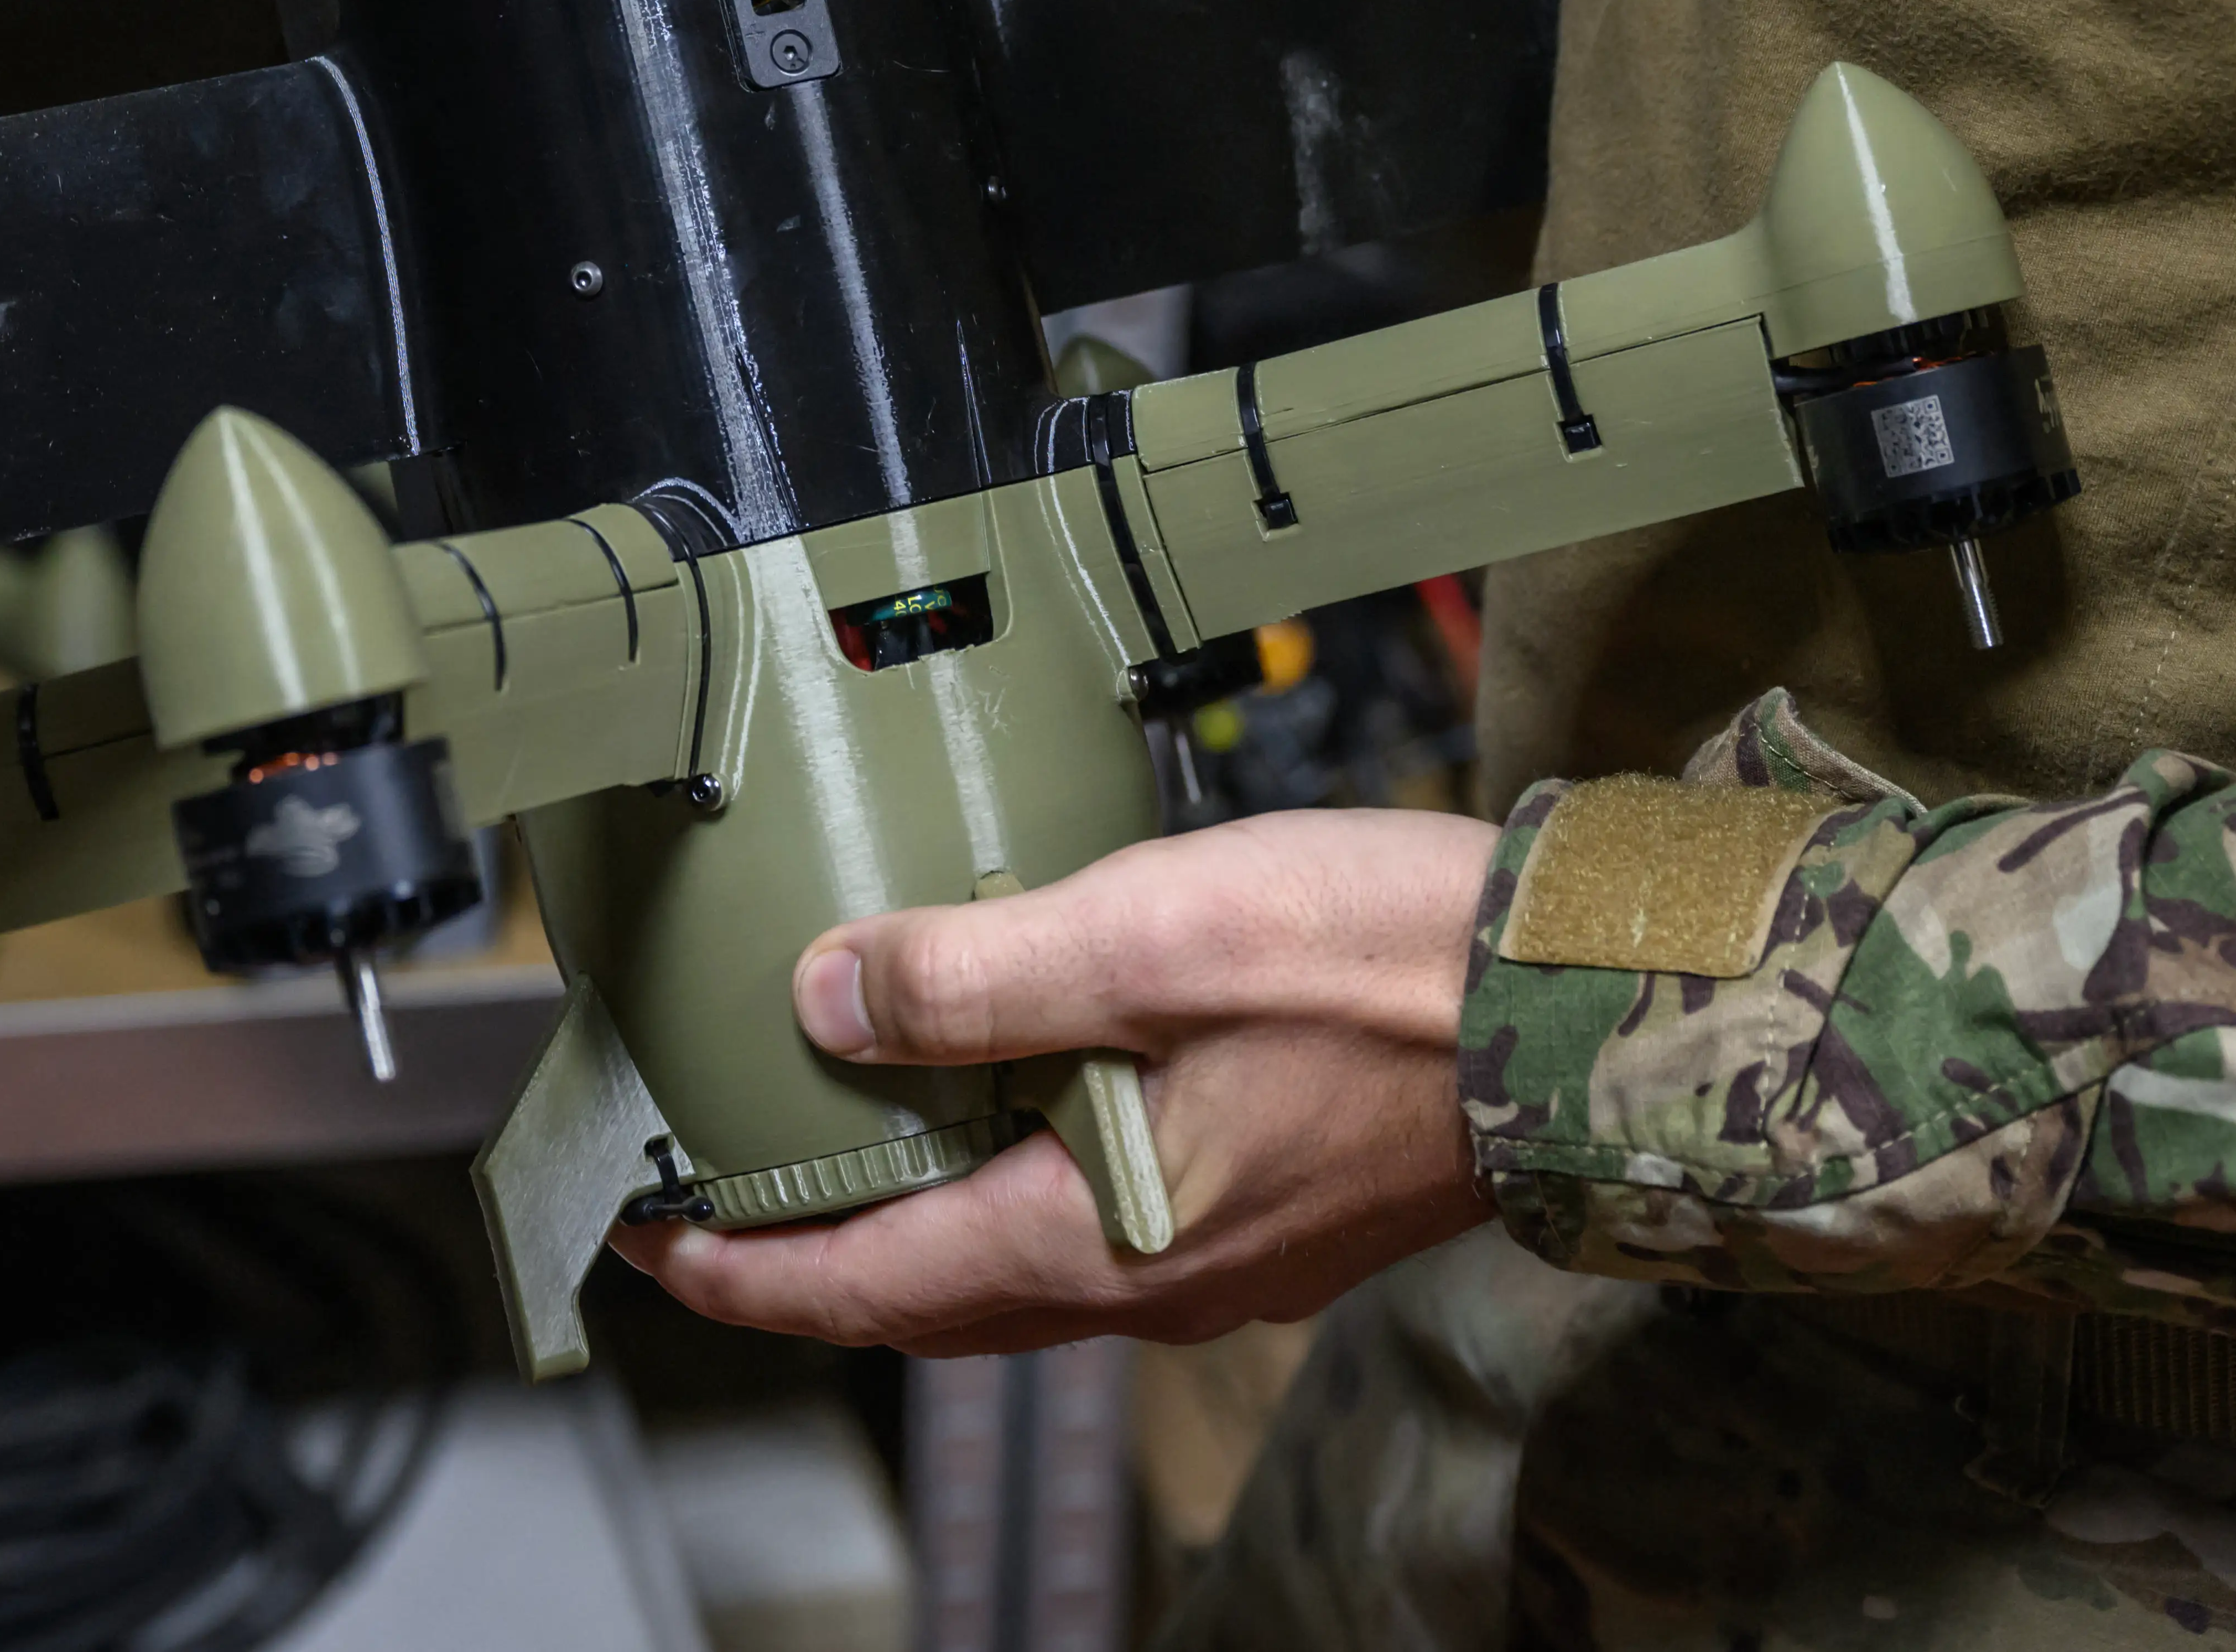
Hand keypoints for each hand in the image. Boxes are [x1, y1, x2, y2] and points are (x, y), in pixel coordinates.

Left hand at [615, 808, 1499, 1353]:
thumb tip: (827, 994)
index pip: (870, 1291)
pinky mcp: (1275, 1200)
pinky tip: (1009, 1102)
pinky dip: (1015, 1182)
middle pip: (935, 1301)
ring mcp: (1223, 1252)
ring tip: (838, 1150)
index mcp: (1102, 1237)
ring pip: (1019, 1265)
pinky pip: (1099, 1222)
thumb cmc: (1387, 964)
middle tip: (712, 1205)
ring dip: (916, 1225)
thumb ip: (976, 973)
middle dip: (811, 1263)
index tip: (649, 1236)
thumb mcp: (1150, 933)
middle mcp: (1154, 1278)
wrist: (1586, 1001)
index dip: (743, 1267)